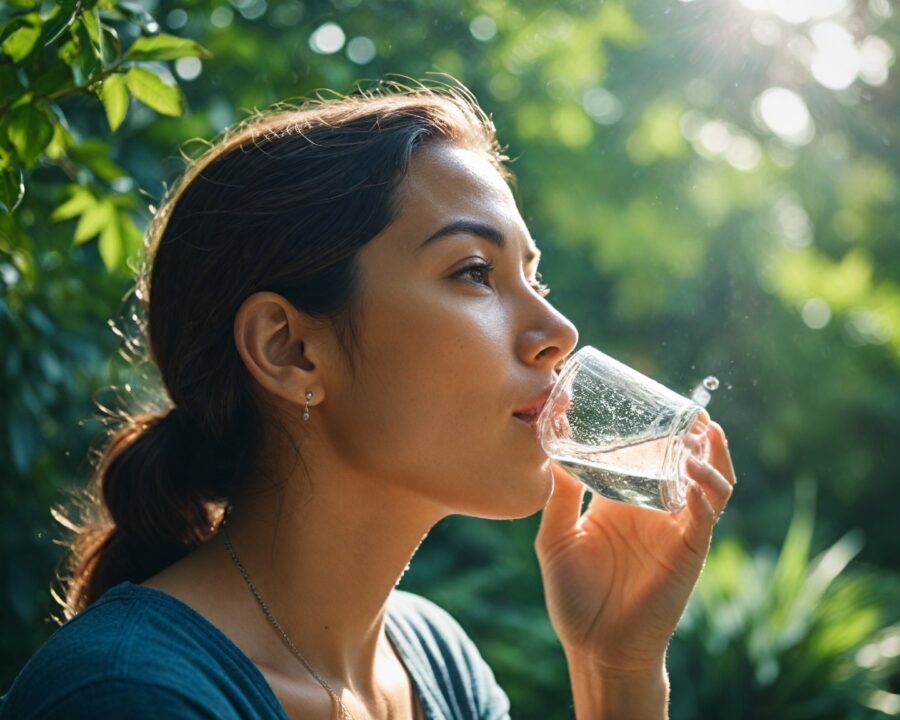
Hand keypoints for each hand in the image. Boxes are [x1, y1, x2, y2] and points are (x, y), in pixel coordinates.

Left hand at [534, 415, 735, 671]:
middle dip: (693, 432)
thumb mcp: (555, 537)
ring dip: (710, 455)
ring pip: (709, 482)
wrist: (596, 646)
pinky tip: (694, 471)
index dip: (651, 428)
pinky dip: (706, 489)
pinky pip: (705, 513)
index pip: (644, 455)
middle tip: (689, 404)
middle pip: (685, 461)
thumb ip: (558, 496)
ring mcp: (675, 528)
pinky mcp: (689, 550)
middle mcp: (653, 509)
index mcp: (622, 500)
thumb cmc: (573, 595)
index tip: (643, 395)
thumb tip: (552, 451)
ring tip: (702, 430)